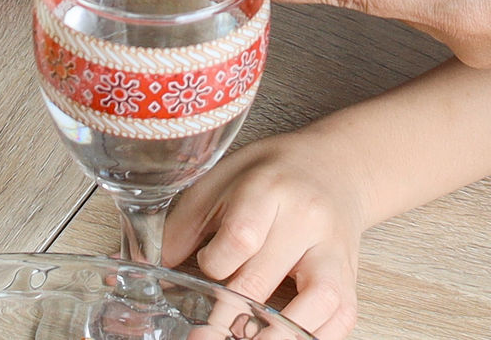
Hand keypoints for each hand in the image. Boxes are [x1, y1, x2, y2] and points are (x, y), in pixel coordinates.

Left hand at [168, 131, 368, 336]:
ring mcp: (334, 251)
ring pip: (318, 302)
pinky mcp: (350, 277)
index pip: (240, 238)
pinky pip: (341, 317)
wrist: (335, 168)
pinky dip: (312, 337)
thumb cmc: (271, 176)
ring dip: (276, 336)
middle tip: (202, 337)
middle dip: (227, 319)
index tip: (203, 272)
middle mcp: (307, 220)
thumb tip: (140, 264)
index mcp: (269, 189)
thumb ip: (182, 225)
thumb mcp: (220, 182)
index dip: (214, 265)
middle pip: (264, 280)